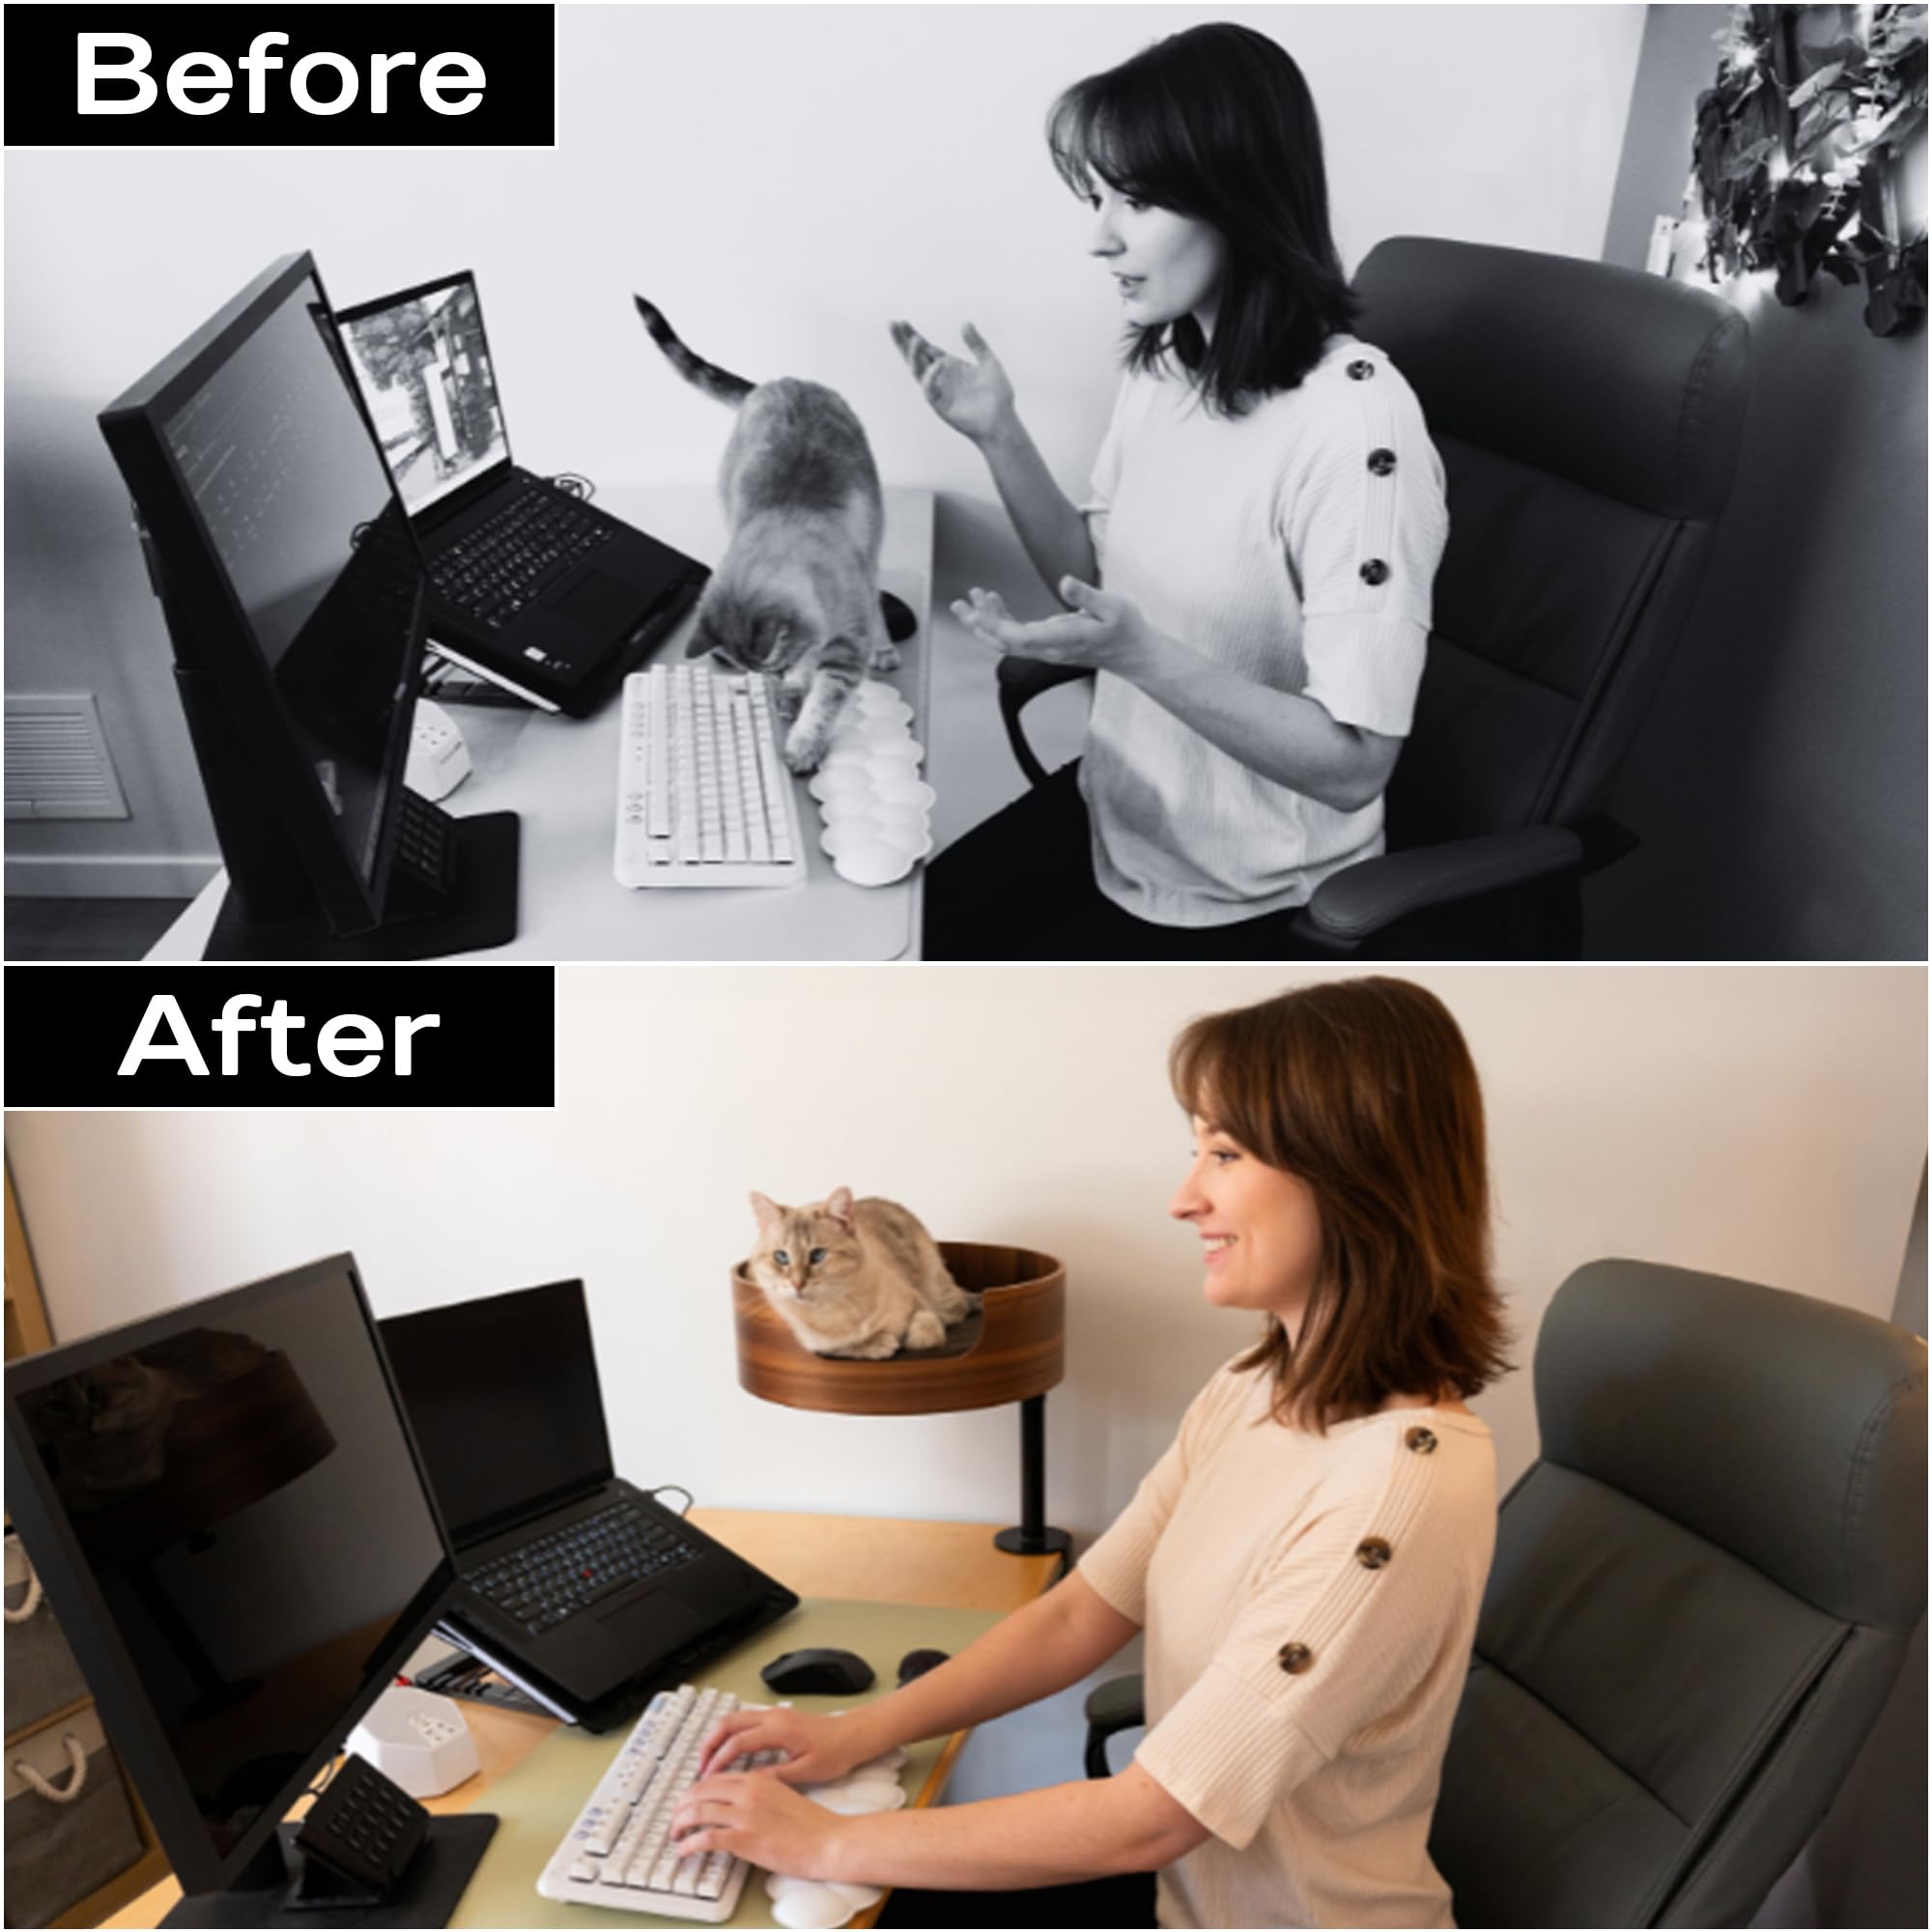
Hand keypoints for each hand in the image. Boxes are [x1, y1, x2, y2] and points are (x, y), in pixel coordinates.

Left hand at [670, 1768, 844, 1881]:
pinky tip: (683, 1850)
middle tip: (676, 1816)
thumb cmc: (812, 1821)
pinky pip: (706, 1838)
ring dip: (680, 1823)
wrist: (828, 1840)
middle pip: (701, 1790)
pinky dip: (689, 1844)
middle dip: (683, 1804)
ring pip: (698, 1811)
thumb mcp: (785, 1792)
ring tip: (675, 1833)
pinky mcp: (744, 1839)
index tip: (690, 1800)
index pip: (716, 1778)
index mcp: (758, 1779)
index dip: (697, 1789)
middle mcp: (748, 1792)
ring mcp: (745, 1814)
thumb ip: (763, 1788)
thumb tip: (743, 1794)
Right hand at [694, 1705, 874, 1785]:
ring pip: (734, 1718)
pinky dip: (730, 1733)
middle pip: (728, 1723)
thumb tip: (747, 1783)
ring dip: (718, 1737)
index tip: (707, 1778)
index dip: (718, 1760)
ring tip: (710, 1761)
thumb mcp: (805, 1772)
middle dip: (710, 1744)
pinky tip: (729, 1752)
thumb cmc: (835, 1753)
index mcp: (778, 1730)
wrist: (853, 1735)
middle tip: (701, 1768)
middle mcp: (773, 1717)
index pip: (737, 1742)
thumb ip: (774, 1776)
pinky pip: (745, 1720)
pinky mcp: (778, 1717)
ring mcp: (774, 1714)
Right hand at [889, 319, 1015, 444]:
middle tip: (892, 324)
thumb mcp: (988, 362)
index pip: (925, 348)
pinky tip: (938, 363)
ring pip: (918, 372)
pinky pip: (930, 390)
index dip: (913, 335)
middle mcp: (939, 377)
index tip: (903, 322)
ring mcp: (938, 391)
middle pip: (915, 357)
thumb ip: (976, 344)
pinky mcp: (940, 407)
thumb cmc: (997, 394)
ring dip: (914, 356)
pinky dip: (932, 377)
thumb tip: (965, 323)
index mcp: (948, 365)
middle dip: (902, 342)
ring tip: (915, 339)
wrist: (1002, 421)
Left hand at [951, 577, 1162, 678]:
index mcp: (1062, 641)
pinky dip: (1001, 620)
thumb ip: (1087, 596)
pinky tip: (994, 601)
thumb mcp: (1114, 607)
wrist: (1133, 653)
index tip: (978, 609)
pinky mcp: (1047, 644)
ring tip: (972, 597)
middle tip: (960, 604)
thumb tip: (1064, 581)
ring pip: (1006, 640)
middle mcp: (1049, 649)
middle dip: (979, 624)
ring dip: (985, 621)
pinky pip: (1016, 636)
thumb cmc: (1125, 629)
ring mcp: (1046, 649)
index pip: (1020, 638)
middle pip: (1004, 642)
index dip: (996, 626)